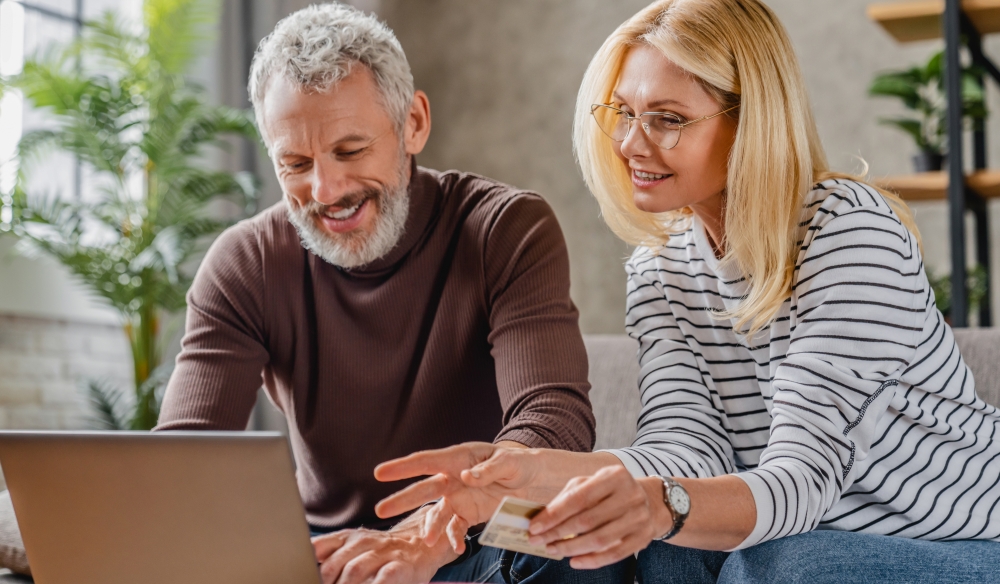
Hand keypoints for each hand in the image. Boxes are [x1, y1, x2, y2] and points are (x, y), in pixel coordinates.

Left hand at [312, 509, 457, 583]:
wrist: (422, 543)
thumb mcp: (355, 546)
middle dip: (323, 582)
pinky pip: (383, 579)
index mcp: (347, 538)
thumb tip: (308, 567)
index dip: (307, 566)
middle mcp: (363, 542)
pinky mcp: (400, 566)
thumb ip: (330, 554)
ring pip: (355, 571)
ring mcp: (382, 553)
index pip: (318, 548)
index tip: (300, 575)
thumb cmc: (382, 552)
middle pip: (333, 565)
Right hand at [374, 442, 558, 547]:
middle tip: (381, 510)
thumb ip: (488, 469)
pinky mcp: (469, 514)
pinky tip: (456, 548)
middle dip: (403, 499)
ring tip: (426, 540)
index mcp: (459, 458)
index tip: (380, 473)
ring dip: (430, 526)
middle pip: (424, 489)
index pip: (427, 461)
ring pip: (437, 513)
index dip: (403, 467)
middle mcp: (454, 478)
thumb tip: (465, 477)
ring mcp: (460, 497)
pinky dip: (454, 538)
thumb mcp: (509, 462)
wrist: (535, 481)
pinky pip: (456, 528)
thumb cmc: (521, 463)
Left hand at [525, 466, 668, 569]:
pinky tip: (574, 561)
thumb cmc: (610, 492)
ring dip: (571, 548)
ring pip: (600, 540)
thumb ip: (568, 497)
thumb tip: (542, 518)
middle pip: (587, 520)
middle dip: (558, 533)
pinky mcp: (643, 538)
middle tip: (539, 541)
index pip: (579, 497)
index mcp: (614, 476)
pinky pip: (614, 555)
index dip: (554, 514)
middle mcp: (630, 495)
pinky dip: (592, 561)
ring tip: (553, 550)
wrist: (650, 501)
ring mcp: (639, 517)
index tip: (534, 527)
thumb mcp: (591, 483)